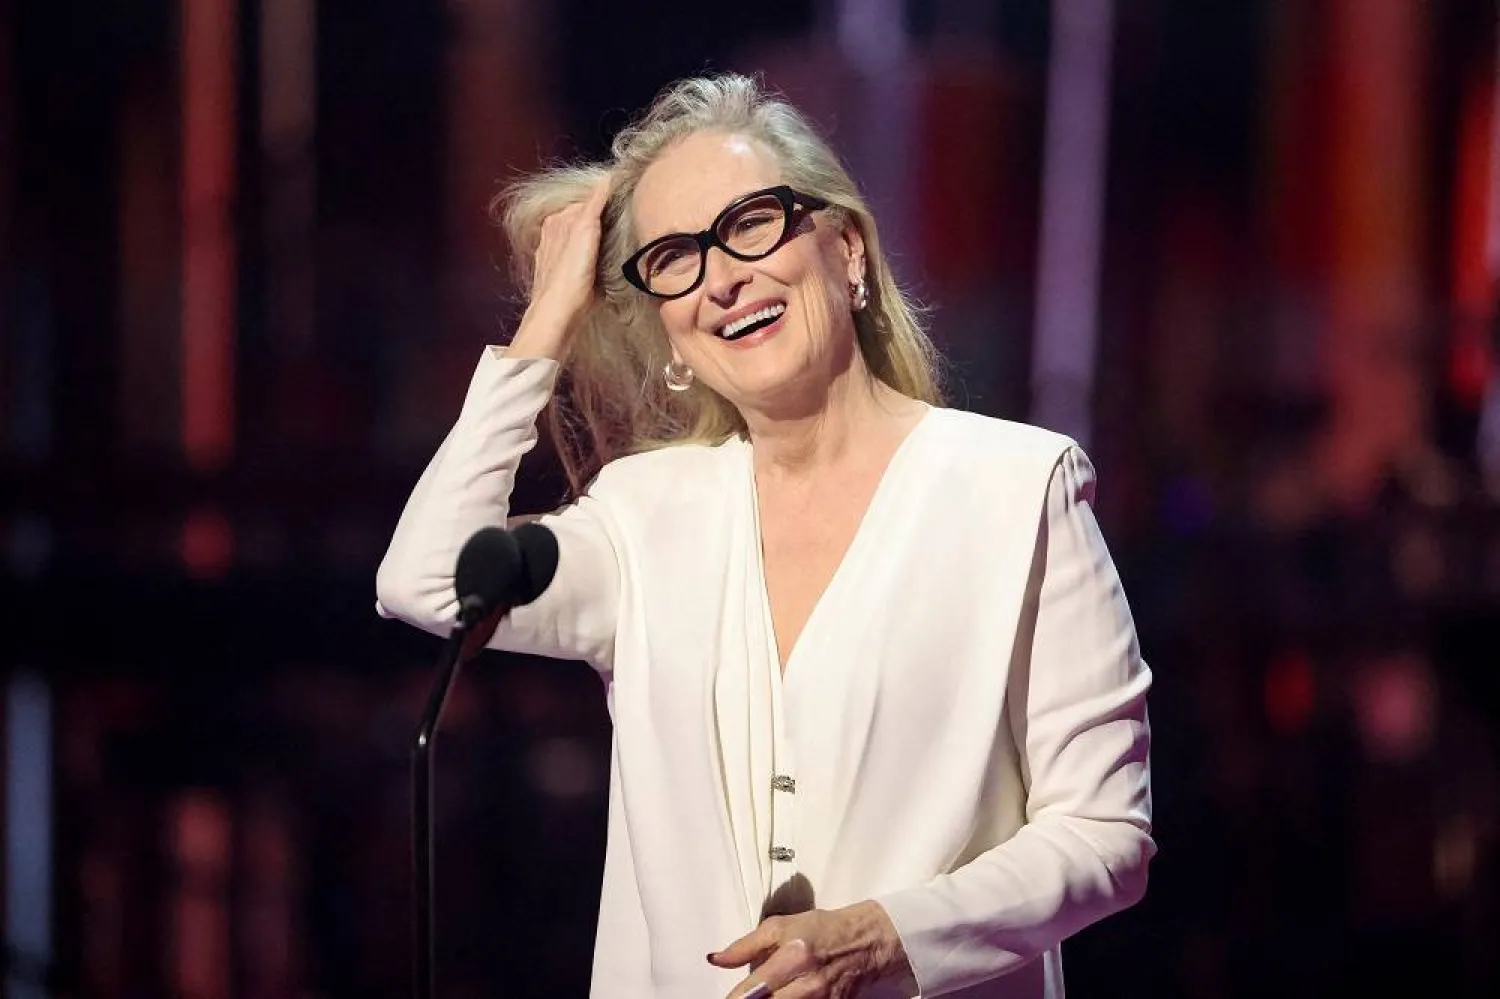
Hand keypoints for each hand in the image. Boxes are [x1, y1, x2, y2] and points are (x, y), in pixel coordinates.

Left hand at [511, 174, 611, 359]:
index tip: (626, 203)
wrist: (558, 314)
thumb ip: (595, 203)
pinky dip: (593, 258)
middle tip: (626, 224)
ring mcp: (556, 257)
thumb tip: (607, 177)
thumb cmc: (570, 273)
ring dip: (599, 240)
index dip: (606, 202)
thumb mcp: (584, 229)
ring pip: (583, 240)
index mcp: (557, 221)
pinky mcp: (564, 277)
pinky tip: (603, 264)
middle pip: (584, 221)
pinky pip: (582, 260)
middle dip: (602, 221)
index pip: (587, 202)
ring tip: (618, 243)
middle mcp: (553, 236)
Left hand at [710, 901, 912, 997]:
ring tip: (768, 994)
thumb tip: (715, 960)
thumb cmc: (821, 929)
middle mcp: (808, 983)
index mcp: (793, 956)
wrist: (865, 943)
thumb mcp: (780, 926)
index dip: (736, 998)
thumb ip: (745, 945)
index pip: (755, 988)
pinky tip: (784, 995)